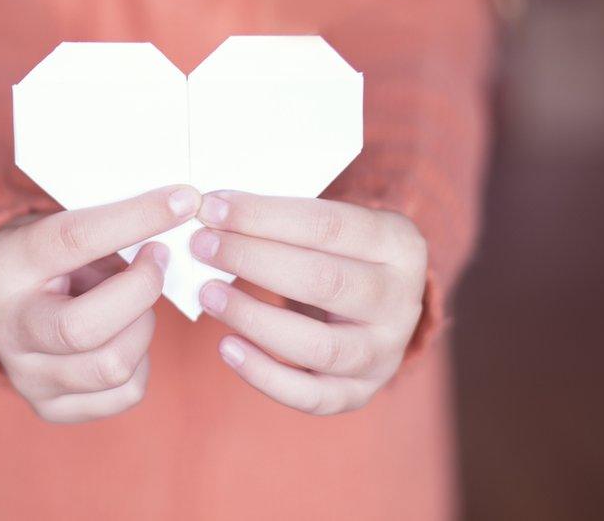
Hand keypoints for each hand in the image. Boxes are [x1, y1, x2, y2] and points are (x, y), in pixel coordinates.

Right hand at [0, 185, 200, 422]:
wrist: (1, 304)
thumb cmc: (50, 258)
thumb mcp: (63, 228)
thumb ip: (111, 229)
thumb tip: (182, 213)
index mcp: (10, 267)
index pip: (75, 240)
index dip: (137, 218)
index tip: (183, 201)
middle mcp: (9, 328)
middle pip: (86, 328)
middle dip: (142, 291)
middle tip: (157, 261)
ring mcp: (27, 376)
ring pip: (113, 366)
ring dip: (144, 326)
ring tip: (135, 302)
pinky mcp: (51, 408)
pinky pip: (126, 393)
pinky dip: (141, 361)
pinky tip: (126, 336)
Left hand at [190, 191, 426, 414]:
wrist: (376, 310)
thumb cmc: (338, 256)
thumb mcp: (331, 227)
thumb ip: (282, 220)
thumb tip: (212, 211)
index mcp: (399, 244)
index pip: (328, 225)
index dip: (264, 216)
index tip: (212, 207)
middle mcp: (401, 301)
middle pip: (325, 282)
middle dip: (253, 260)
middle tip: (202, 246)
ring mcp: (384, 353)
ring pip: (318, 346)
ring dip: (254, 319)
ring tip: (209, 294)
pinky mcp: (359, 392)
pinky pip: (310, 396)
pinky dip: (263, 374)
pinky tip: (227, 347)